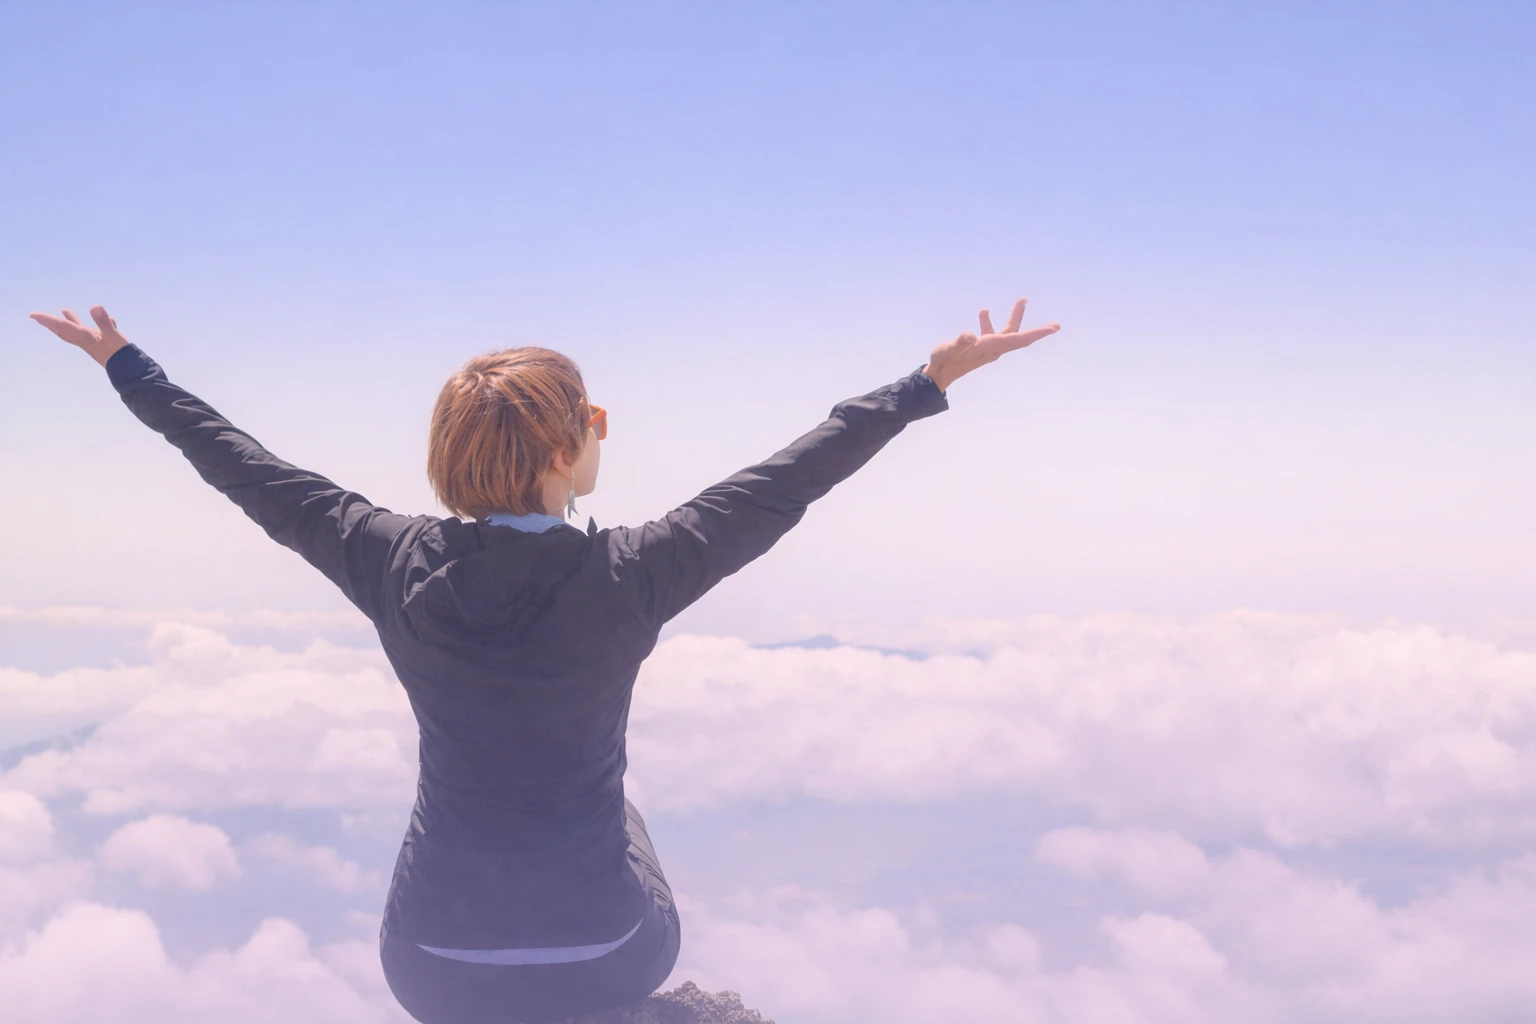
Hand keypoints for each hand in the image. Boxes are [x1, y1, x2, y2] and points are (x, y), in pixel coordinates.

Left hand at [29, 304, 131, 368]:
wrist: (129, 373)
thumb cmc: (120, 355)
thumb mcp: (113, 336)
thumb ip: (104, 322)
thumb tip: (95, 306)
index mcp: (85, 337)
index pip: (63, 326)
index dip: (48, 320)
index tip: (33, 315)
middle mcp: (86, 341)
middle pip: (64, 331)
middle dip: (51, 323)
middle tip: (37, 317)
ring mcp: (94, 345)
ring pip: (76, 332)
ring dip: (68, 323)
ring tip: (65, 311)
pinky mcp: (102, 346)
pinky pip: (92, 333)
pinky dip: (92, 326)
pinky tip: (105, 319)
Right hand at [923, 297, 1060, 391]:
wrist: (938, 375)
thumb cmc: (943, 361)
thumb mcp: (947, 350)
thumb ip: (959, 343)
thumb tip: (970, 334)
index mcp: (989, 347)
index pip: (1018, 339)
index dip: (1037, 333)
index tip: (1053, 329)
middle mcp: (993, 349)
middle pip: (1020, 337)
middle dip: (1037, 331)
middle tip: (1056, 326)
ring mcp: (989, 348)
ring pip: (1008, 332)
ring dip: (1016, 316)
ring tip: (1023, 299)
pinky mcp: (981, 347)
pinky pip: (994, 333)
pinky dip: (991, 322)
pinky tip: (983, 312)